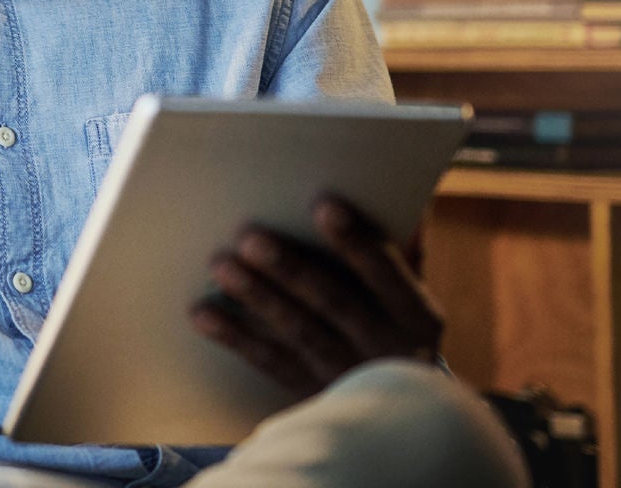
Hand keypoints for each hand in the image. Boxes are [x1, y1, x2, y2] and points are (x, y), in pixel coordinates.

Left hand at [190, 196, 444, 398]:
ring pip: (299, 331)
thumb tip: (376, 204)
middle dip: (290, 267)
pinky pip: (270, 363)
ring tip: (221, 264)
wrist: (404, 415)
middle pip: (335, 301)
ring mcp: (348, 373)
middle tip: (249, 235)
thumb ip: (393, 257)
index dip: (356, 241)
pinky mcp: (313, 393)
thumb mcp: (410, 301)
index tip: (323, 204)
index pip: (387, 272)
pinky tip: (203, 313)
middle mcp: (387, 346)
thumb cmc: (397, 330)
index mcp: (417, 314)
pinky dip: (235, 337)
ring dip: (257, 296)